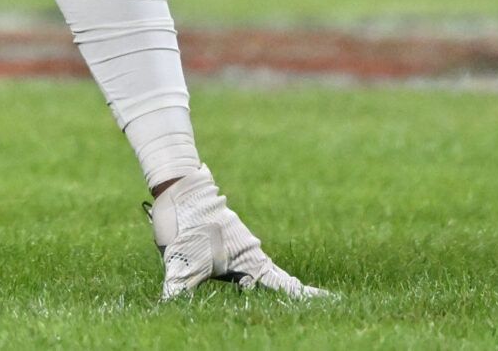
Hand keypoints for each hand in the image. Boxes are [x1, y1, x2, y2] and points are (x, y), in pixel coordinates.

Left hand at [147, 167, 329, 300]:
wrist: (177, 187)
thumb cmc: (182, 225)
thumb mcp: (180, 264)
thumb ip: (177, 290)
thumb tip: (164, 309)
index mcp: (249, 260)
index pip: (284, 286)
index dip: (306, 296)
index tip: (333, 301)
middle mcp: (250, 252)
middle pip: (278, 281)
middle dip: (294, 295)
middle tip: (322, 303)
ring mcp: (240, 243)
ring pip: (260, 269)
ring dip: (272, 285)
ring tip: (291, 296)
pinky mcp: (227, 236)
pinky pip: (244, 259)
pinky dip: (250, 272)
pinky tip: (246, 281)